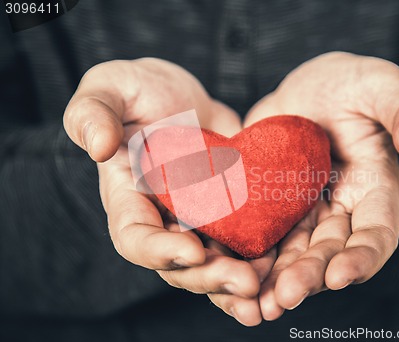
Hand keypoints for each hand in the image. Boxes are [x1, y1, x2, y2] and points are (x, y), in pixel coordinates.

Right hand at [63, 58, 273, 325]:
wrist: (179, 96)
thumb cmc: (136, 91)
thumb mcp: (108, 88)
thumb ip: (93, 112)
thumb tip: (99, 146)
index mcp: (129, 197)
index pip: (135, 237)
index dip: (159, 251)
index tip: (192, 250)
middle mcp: (162, 219)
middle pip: (180, 265)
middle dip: (211, 277)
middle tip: (244, 282)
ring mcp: (197, 219)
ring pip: (215, 263)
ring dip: (240, 279)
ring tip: (268, 282)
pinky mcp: (229, 212)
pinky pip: (243, 242)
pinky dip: (262, 257)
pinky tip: (285, 264)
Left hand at [245, 52, 398, 319]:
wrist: (307, 87)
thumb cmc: (351, 83)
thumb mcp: (381, 85)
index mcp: (374, 189)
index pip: (377, 232)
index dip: (362, 257)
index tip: (341, 275)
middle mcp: (341, 209)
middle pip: (329, 252)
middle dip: (309, 276)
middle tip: (286, 296)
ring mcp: (304, 211)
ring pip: (293, 253)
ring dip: (277, 280)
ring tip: (257, 304)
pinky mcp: (272, 206)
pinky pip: (263, 237)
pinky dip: (249, 258)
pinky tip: (229, 273)